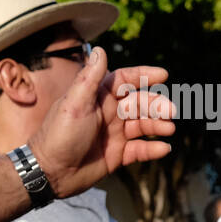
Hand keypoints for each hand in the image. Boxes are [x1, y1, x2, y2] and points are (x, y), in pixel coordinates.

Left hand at [28, 47, 177, 197]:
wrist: (49, 172)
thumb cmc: (59, 135)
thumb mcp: (74, 104)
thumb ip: (89, 78)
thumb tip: (100, 49)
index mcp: (97, 97)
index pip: (125, 80)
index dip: (144, 75)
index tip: (163, 75)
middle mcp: (108, 113)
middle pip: (140, 103)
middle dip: (157, 105)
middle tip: (171, 112)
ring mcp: (113, 134)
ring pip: (143, 125)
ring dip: (158, 125)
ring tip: (168, 129)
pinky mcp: (116, 155)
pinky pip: (140, 150)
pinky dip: (152, 149)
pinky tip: (163, 148)